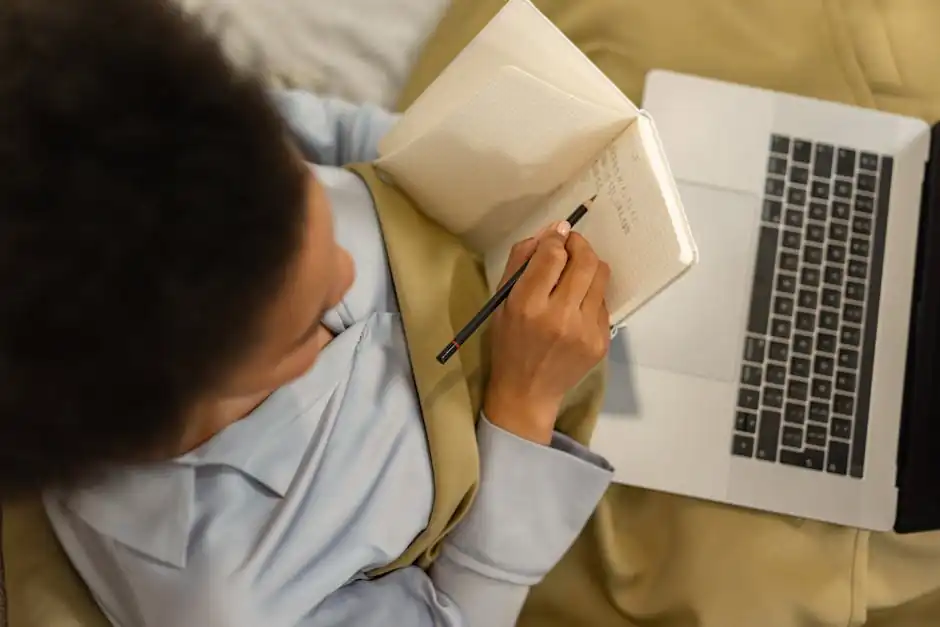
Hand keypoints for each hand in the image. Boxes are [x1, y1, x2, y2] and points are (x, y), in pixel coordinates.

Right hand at [483, 221, 610, 443]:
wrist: (527, 391)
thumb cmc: (508, 343)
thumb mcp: (502, 301)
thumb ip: (521, 262)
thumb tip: (550, 232)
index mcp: (528, 306)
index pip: (552, 255)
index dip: (555, 239)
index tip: (554, 239)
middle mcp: (560, 316)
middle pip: (584, 261)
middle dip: (579, 244)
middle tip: (571, 245)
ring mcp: (585, 330)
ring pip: (600, 276)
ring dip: (589, 265)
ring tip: (576, 270)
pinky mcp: (602, 341)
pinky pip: (603, 301)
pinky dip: (591, 293)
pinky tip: (577, 304)